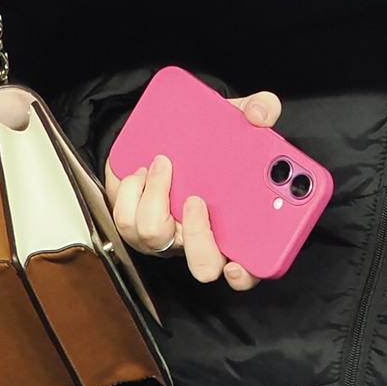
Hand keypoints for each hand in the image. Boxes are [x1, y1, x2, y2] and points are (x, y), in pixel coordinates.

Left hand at [106, 90, 281, 290]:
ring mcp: (166, 235)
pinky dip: (130, 190)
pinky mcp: (135, 223)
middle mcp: (200, 238)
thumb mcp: (239, 120)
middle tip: (196, 200)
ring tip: (162, 164)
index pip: (248, 268)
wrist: (164, 135)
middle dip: (197, 234)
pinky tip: (142, 169)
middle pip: (202, 265)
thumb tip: (261, 114)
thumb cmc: (210, 140)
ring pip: (153, 237)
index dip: (244, 274)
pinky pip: (125, 219)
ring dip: (155, 197)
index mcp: (233, 226)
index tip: (236, 262)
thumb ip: (260, 111)